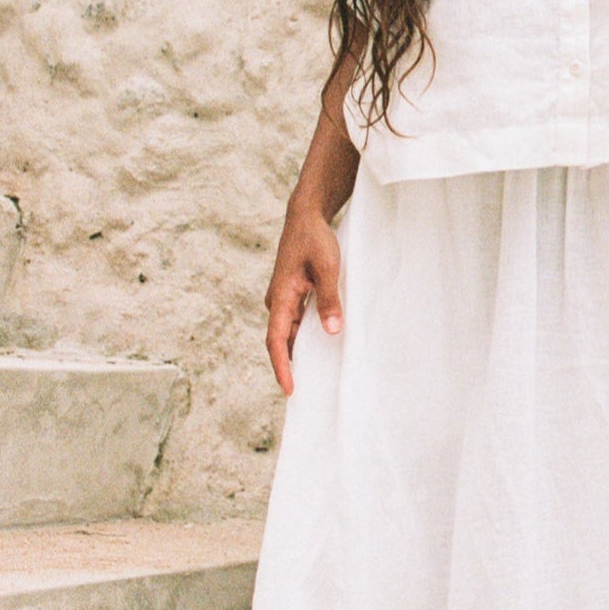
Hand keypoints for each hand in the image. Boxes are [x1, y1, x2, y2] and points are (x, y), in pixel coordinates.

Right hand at [265, 199, 342, 396]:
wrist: (305, 217)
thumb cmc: (315, 239)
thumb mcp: (328, 268)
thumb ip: (329, 299)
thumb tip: (332, 330)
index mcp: (281, 297)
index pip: (276, 340)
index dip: (281, 367)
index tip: (290, 389)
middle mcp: (278, 301)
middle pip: (281, 341)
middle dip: (289, 366)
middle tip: (306, 392)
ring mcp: (284, 298)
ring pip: (290, 332)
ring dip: (299, 351)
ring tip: (315, 375)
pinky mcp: (292, 294)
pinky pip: (296, 322)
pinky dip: (305, 335)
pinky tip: (321, 345)